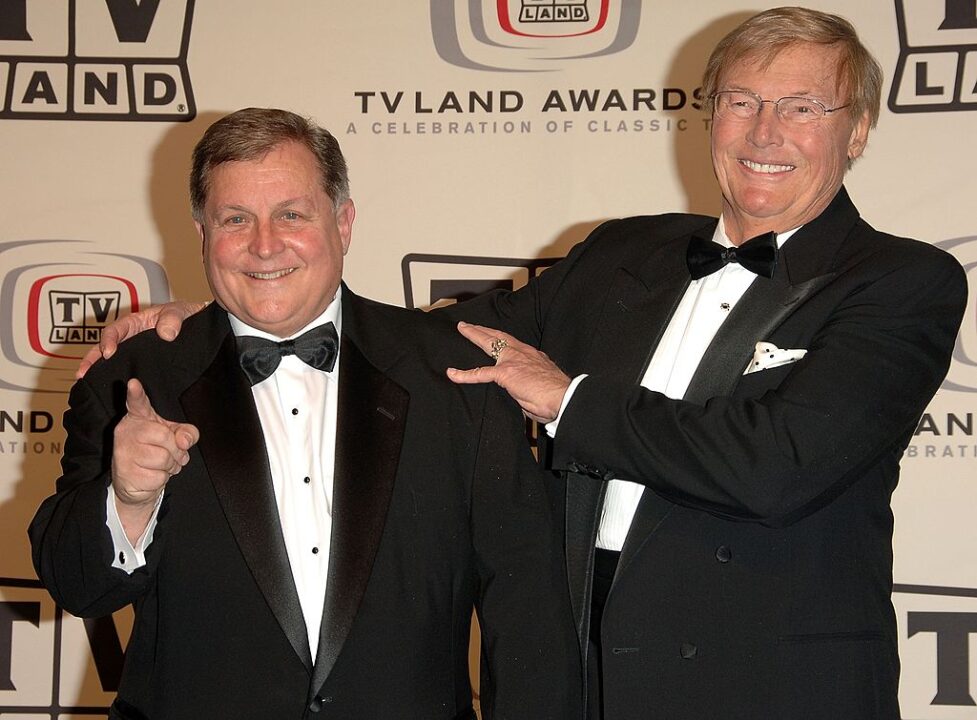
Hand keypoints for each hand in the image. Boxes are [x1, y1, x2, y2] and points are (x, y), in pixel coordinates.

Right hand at [76, 301, 207, 378]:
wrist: (203, 328)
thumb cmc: (188, 315)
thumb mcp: (180, 311)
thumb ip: (173, 318)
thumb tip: (165, 334)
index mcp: (136, 323)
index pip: (116, 330)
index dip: (109, 340)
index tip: (108, 353)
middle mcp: (132, 338)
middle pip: (105, 348)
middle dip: (91, 360)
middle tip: (82, 374)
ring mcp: (136, 353)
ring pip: (113, 362)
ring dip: (98, 372)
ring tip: (87, 384)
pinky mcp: (145, 366)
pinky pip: (129, 372)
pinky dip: (119, 380)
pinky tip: (115, 394)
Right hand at [111, 379, 199, 541]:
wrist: (136, 483)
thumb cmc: (156, 452)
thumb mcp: (175, 436)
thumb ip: (187, 432)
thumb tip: (184, 441)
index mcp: (139, 417)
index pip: (137, 403)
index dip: (136, 393)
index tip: (134, 383)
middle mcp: (126, 431)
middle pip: (165, 436)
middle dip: (176, 450)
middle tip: (174, 455)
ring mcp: (123, 452)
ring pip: (163, 458)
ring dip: (170, 466)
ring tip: (162, 466)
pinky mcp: (124, 472)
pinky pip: (158, 477)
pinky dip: (162, 479)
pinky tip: (152, 476)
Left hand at [447, 322, 570, 423]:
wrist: (563, 398)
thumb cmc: (558, 398)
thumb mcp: (543, 386)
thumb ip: (529, 386)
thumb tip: (523, 396)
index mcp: (533, 357)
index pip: (514, 345)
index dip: (503, 340)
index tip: (497, 336)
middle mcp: (523, 354)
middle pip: (500, 337)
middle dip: (485, 329)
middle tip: (472, 323)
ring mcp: (512, 361)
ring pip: (489, 343)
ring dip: (474, 335)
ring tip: (462, 329)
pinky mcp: (504, 373)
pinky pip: (480, 373)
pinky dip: (464, 374)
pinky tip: (453, 373)